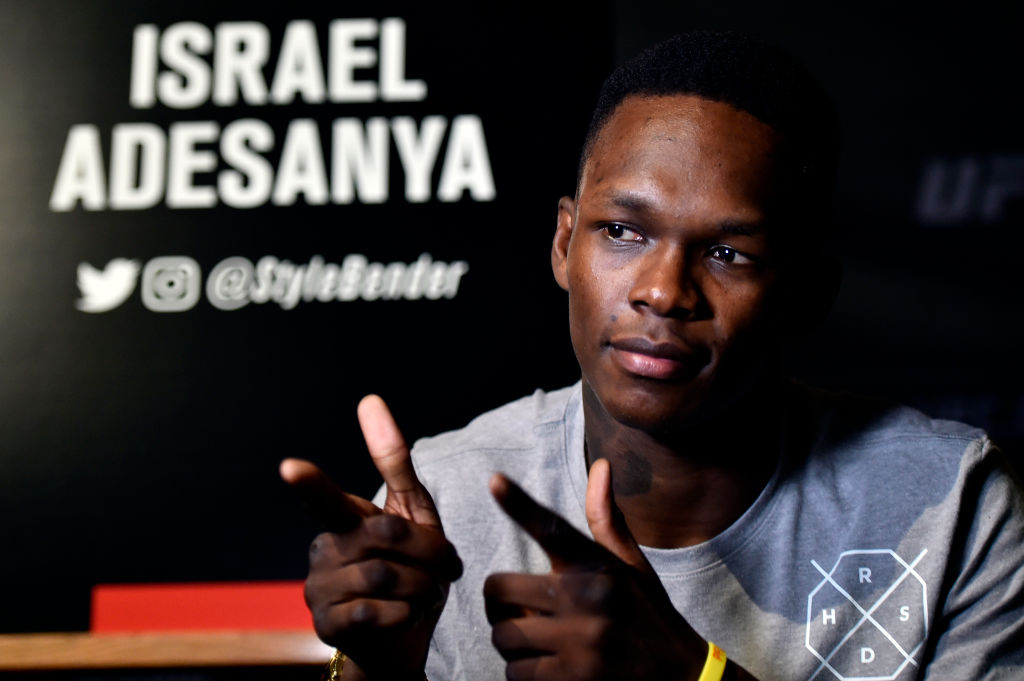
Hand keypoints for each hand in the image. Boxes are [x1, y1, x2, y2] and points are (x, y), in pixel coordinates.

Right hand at [280, 395, 461, 680]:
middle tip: (444, 566)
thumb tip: (370, 399)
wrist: (406, 638)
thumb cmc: (411, 568)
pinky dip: (406, 613)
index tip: (290, 468)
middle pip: (386, 535)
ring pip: (386, 575)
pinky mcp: (327, 625)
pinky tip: (405, 614)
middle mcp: (323, 548)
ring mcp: (319, 588)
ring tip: (424, 592)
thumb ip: (395, 464)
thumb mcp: (413, 514)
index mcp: (343, 519)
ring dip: (422, 585)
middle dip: (430, 551)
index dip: (310, 483)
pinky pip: (376, 611)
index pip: (325, 497)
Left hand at [483, 459, 708, 680]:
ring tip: (541, 645)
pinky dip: (524, 675)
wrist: (683, 678)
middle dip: (501, 606)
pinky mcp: (575, 680)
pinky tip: (550, 670)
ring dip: (513, 646)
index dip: (519, 503)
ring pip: (505, 637)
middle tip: (520, 613)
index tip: (495, 480)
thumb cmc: (648, 616)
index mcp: (597, 567)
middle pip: (500, 592)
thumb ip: (607, 521)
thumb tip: (602, 466)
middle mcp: (588, 598)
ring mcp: (581, 642)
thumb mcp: (632, 567)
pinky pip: (517, 675)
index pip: (552, 528)